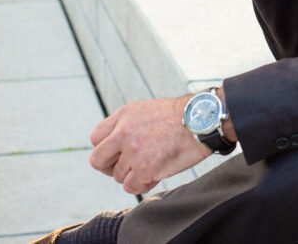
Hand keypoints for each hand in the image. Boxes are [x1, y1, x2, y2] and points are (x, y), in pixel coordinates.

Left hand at [89, 95, 209, 194]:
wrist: (202, 120)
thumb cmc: (181, 116)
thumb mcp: (147, 110)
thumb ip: (127, 125)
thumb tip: (116, 146)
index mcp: (123, 116)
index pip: (96, 138)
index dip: (107, 149)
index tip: (118, 153)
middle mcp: (123, 133)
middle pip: (98, 160)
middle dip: (110, 167)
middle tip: (127, 167)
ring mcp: (132, 151)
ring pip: (117, 176)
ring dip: (133, 175)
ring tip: (152, 167)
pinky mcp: (144, 168)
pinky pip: (131, 186)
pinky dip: (142, 184)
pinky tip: (155, 176)